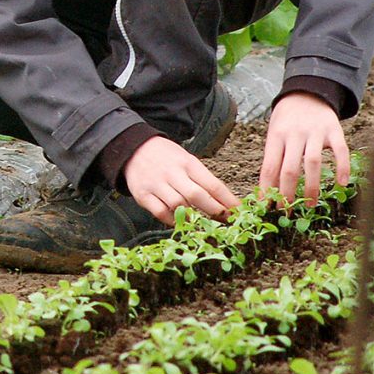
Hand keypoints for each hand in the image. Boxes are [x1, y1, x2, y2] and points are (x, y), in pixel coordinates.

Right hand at [122, 136, 238, 226]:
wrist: (134, 148)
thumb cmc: (167, 157)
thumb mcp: (187, 160)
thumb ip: (202, 179)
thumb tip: (224, 202)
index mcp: (188, 163)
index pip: (212, 183)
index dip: (227, 200)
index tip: (239, 212)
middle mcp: (173, 173)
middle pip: (197, 195)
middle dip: (214, 211)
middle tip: (226, 221)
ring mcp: (157, 184)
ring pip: (178, 205)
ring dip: (193, 217)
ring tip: (204, 225)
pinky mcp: (143, 195)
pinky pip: (160, 213)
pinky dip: (172, 220)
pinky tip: (180, 222)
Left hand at [259, 92, 350, 206]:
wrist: (308, 92)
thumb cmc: (287, 120)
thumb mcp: (275, 134)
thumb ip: (274, 158)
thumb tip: (267, 192)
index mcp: (276, 136)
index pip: (269, 167)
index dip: (267, 189)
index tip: (267, 208)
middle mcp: (295, 133)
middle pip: (290, 168)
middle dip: (287, 194)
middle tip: (287, 213)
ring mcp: (315, 131)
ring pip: (313, 162)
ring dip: (311, 187)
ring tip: (309, 206)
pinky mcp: (334, 130)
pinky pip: (340, 150)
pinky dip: (342, 167)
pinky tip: (342, 184)